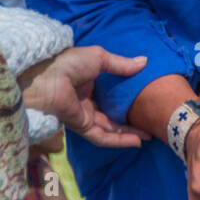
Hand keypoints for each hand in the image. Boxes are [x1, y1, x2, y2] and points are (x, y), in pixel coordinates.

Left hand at [19, 46, 150, 146]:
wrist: (49, 77)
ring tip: (148, 136)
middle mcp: (87, 102)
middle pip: (112, 115)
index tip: (144, 100)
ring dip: (128, 133)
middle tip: (150, 123)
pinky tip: (135, 142)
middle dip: (130, 121)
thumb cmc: (70, 63)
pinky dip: (119, 140)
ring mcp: (84, 116)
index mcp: (89, 84)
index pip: (111, 95)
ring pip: (109, 129)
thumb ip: (121, 64)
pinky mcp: (82, 127)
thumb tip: (144, 62)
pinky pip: (102, 136)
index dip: (127, 98)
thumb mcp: (100, 58)